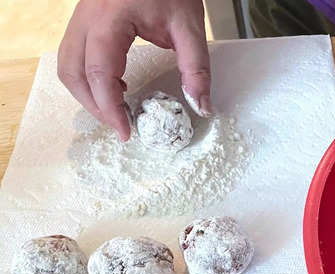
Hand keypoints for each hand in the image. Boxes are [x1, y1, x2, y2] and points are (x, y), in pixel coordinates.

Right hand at [58, 0, 211, 140]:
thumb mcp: (191, 26)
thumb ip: (197, 68)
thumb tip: (201, 106)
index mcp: (111, 19)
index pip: (100, 72)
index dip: (109, 107)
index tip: (126, 131)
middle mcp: (88, 17)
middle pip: (72, 71)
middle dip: (93, 105)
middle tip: (120, 125)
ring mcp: (83, 17)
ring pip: (67, 63)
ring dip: (87, 93)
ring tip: (116, 111)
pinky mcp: (87, 19)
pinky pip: (75, 53)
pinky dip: (88, 77)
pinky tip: (116, 86)